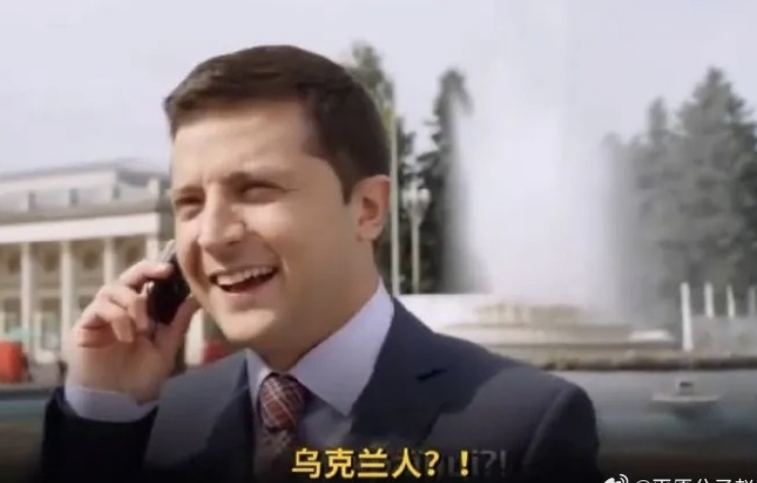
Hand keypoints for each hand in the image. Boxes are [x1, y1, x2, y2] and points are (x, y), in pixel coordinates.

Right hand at [66, 260, 199, 402]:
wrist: (117, 402)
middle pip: (128, 276)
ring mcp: (101, 314)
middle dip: (146, 270)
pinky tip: (127, 336)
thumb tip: (195, 298)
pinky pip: (99, 308)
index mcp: (141, 310)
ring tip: (144, 329)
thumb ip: (178, 323)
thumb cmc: (141, 375)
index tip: (173, 268)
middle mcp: (120, 307)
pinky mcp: (85, 325)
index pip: (146, 280)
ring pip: (113, 289)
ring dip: (133, 303)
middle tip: (164, 273)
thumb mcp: (166, 348)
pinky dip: (118, 317)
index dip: (157, 269)